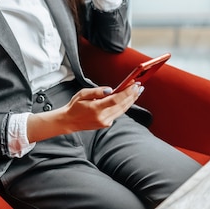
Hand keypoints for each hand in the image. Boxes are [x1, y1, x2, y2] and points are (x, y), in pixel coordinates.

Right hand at [26, 84, 141, 142]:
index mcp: (96, 109)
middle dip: (132, 95)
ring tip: (137, 91)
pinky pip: (118, 113)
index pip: (116, 100)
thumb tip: (110, 89)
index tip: (134, 85)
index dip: (127, 92)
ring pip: (122, 110)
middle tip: (139, 86)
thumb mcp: (82, 94)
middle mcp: (102, 117)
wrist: (69, 121)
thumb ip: (97, 91)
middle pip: (122, 105)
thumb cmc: (74, 106)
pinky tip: (128, 98)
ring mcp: (105, 122)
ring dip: (131, 100)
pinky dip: (124, 105)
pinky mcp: (106, 124)